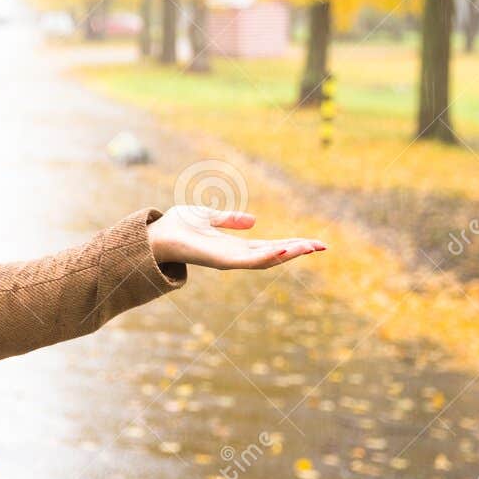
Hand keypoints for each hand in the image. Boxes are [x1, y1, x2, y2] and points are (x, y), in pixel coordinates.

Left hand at [145, 206, 326, 269]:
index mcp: (235, 246)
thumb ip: (230, 220)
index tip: (313, 241)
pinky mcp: (221, 261)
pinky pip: (248, 261)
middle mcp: (235, 256)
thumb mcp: (208, 217)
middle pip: (273, 254)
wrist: (156, 235)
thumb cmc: (178, 226)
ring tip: (310, 247)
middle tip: (322, 246)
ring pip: (266, 259)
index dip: (291, 244)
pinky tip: (283, 248)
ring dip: (288, 253)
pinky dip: (267, 255)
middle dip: (297, 251)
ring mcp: (229, 260)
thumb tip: (254, 221)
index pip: (269, 246)